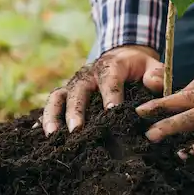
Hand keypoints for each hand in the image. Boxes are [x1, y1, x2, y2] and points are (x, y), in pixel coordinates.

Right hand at [40, 45, 162, 135]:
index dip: (110, 95)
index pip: (109, 79)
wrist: (120, 58)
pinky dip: (43, 118)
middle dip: (76, 110)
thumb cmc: (137, 68)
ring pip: (58, 97)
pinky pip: (52, 105)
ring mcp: (73, 85)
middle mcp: (87, 75)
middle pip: (78, 90)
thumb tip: (155, 83)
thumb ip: (156, 74)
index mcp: (109, 66)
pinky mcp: (66, 95)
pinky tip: (37, 135)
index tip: (112, 113)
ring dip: (53, 116)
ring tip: (53, 136)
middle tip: (77, 130)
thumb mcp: (151, 66)